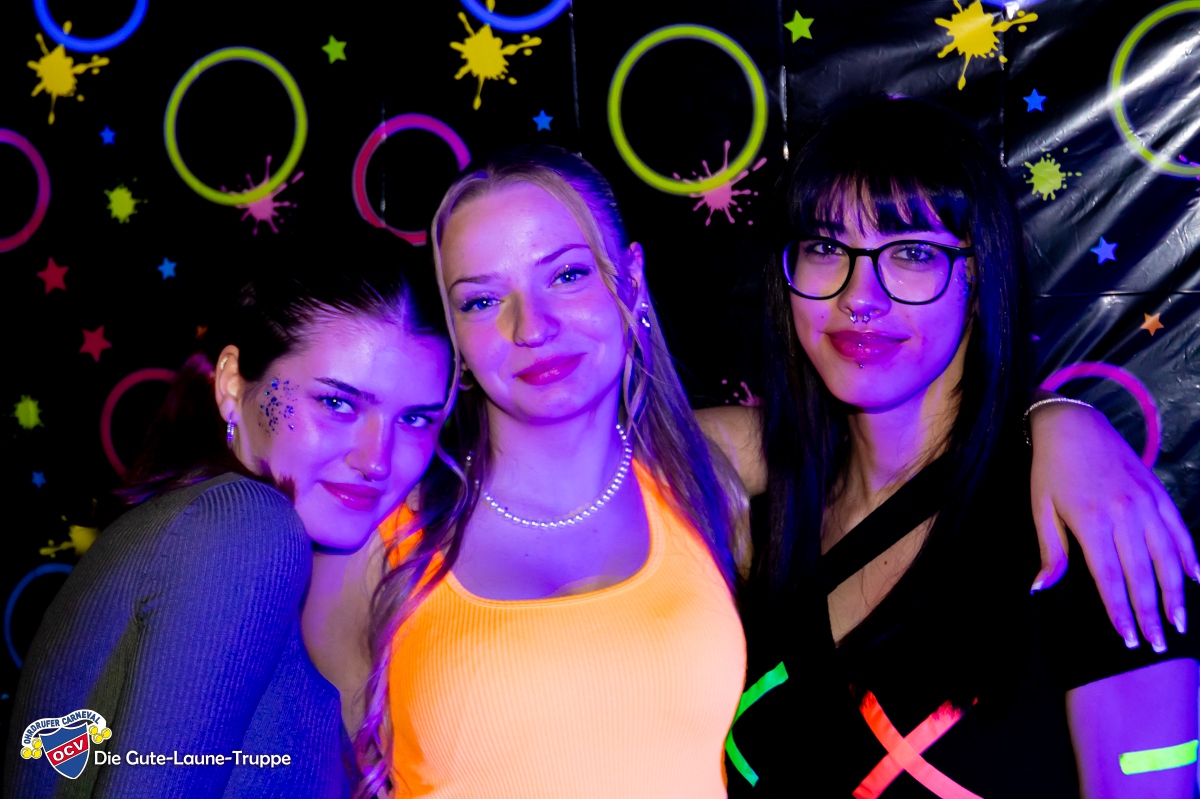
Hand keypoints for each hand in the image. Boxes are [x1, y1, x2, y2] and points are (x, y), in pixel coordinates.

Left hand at [1029, 401, 1197, 650]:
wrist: (1074, 425)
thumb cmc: (1050, 471)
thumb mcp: (1041, 509)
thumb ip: (1050, 552)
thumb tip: (1040, 589)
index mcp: (1091, 522)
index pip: (1109, 578)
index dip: (1120, 611)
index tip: (1128, 639)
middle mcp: (1124, 515)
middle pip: (1142, 574)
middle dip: (1151, 613)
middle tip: (1157, 644)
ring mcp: (1146, 504)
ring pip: (1168, 557)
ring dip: (1176, 593)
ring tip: (1179, 623)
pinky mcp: (1159, 494)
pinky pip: (1180, 530)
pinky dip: (1190, 556)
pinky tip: (1196, 580)